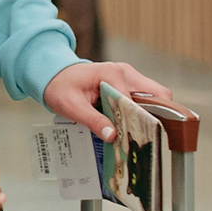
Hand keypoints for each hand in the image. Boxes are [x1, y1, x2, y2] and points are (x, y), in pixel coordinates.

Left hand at [42, 61, 173, 140]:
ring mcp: (129, 77)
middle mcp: (126, 73)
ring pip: (155, 97)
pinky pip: (145, 99)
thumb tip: (112, 136)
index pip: (137, 100)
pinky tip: (134, 127)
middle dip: (157, 116)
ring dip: (150, 115)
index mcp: (113, 74)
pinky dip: (144, 113)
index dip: (139, 120)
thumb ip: (92, 120)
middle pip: (158, 95)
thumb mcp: (71, 106)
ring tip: (141, 134)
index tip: (138, 137)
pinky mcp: (128, 84)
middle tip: (148, 137)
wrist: (54, 75)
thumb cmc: (61, 86)